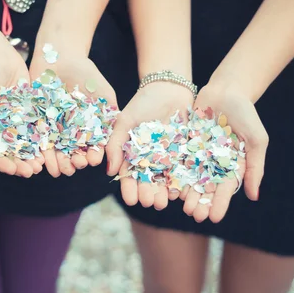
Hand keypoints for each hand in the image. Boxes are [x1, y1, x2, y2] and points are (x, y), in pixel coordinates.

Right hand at [0, 42, 43, 177]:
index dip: (1, 164)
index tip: (12, 170)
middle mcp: (0, 132)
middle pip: (10, 154)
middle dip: (20, 164)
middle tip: (31, 171)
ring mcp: (17, 124)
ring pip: (26, 145)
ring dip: (33, 157)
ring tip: (41, 165)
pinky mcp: (31, 114)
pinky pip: (38, 130)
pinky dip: (43, 141)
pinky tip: (50, 148)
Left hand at [29, 45, 116, 177]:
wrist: (61, 57)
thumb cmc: (87, 74)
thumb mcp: (104, 93)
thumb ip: (111, 115)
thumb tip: (119, 139)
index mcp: (87, 128)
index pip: (91, 146)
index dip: (92, 155)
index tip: (93, 160)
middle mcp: (71, 132)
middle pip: (72, 153)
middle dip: (75, 162)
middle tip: (76, 166)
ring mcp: (53, 129)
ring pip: (55, 151)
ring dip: (57, 163)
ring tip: (59, 171)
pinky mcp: (36, 123)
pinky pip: (37, 140)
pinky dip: (39, 153)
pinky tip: (41, 163)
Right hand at [106, 82, 194, 210]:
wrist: (168, 89)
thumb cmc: (142, 103)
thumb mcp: (124, 121)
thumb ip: (115, 144)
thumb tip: (110, 172)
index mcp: (131, 154)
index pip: (129, 176)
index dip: (129, 188)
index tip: (131, 199)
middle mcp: (148, 160)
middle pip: (147, 182)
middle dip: (147, 194)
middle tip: (149, 202)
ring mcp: (166, 158)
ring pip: (164, 181)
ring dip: (163, 193)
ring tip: (163, 202)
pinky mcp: (183, 154)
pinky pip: (182, 172)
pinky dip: (180, 183)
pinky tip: (179, 192)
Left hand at [181, 83, 267, 222]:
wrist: (226, 91)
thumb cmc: (246, 114)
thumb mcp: (256, 139)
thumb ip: (255, 166)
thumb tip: (254, 197)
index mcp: (232, 165)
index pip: (225, 189)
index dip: (219, 203)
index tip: (213, 218)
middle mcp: (214, 163)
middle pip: (206, 187)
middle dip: (201, 201)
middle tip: (194, 216)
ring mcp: (198, 154)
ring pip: (190, 177)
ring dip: (186, 192)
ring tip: (181, 206)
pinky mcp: (185, 143)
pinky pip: (178, 160)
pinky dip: (174, 173)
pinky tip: (169, 185)